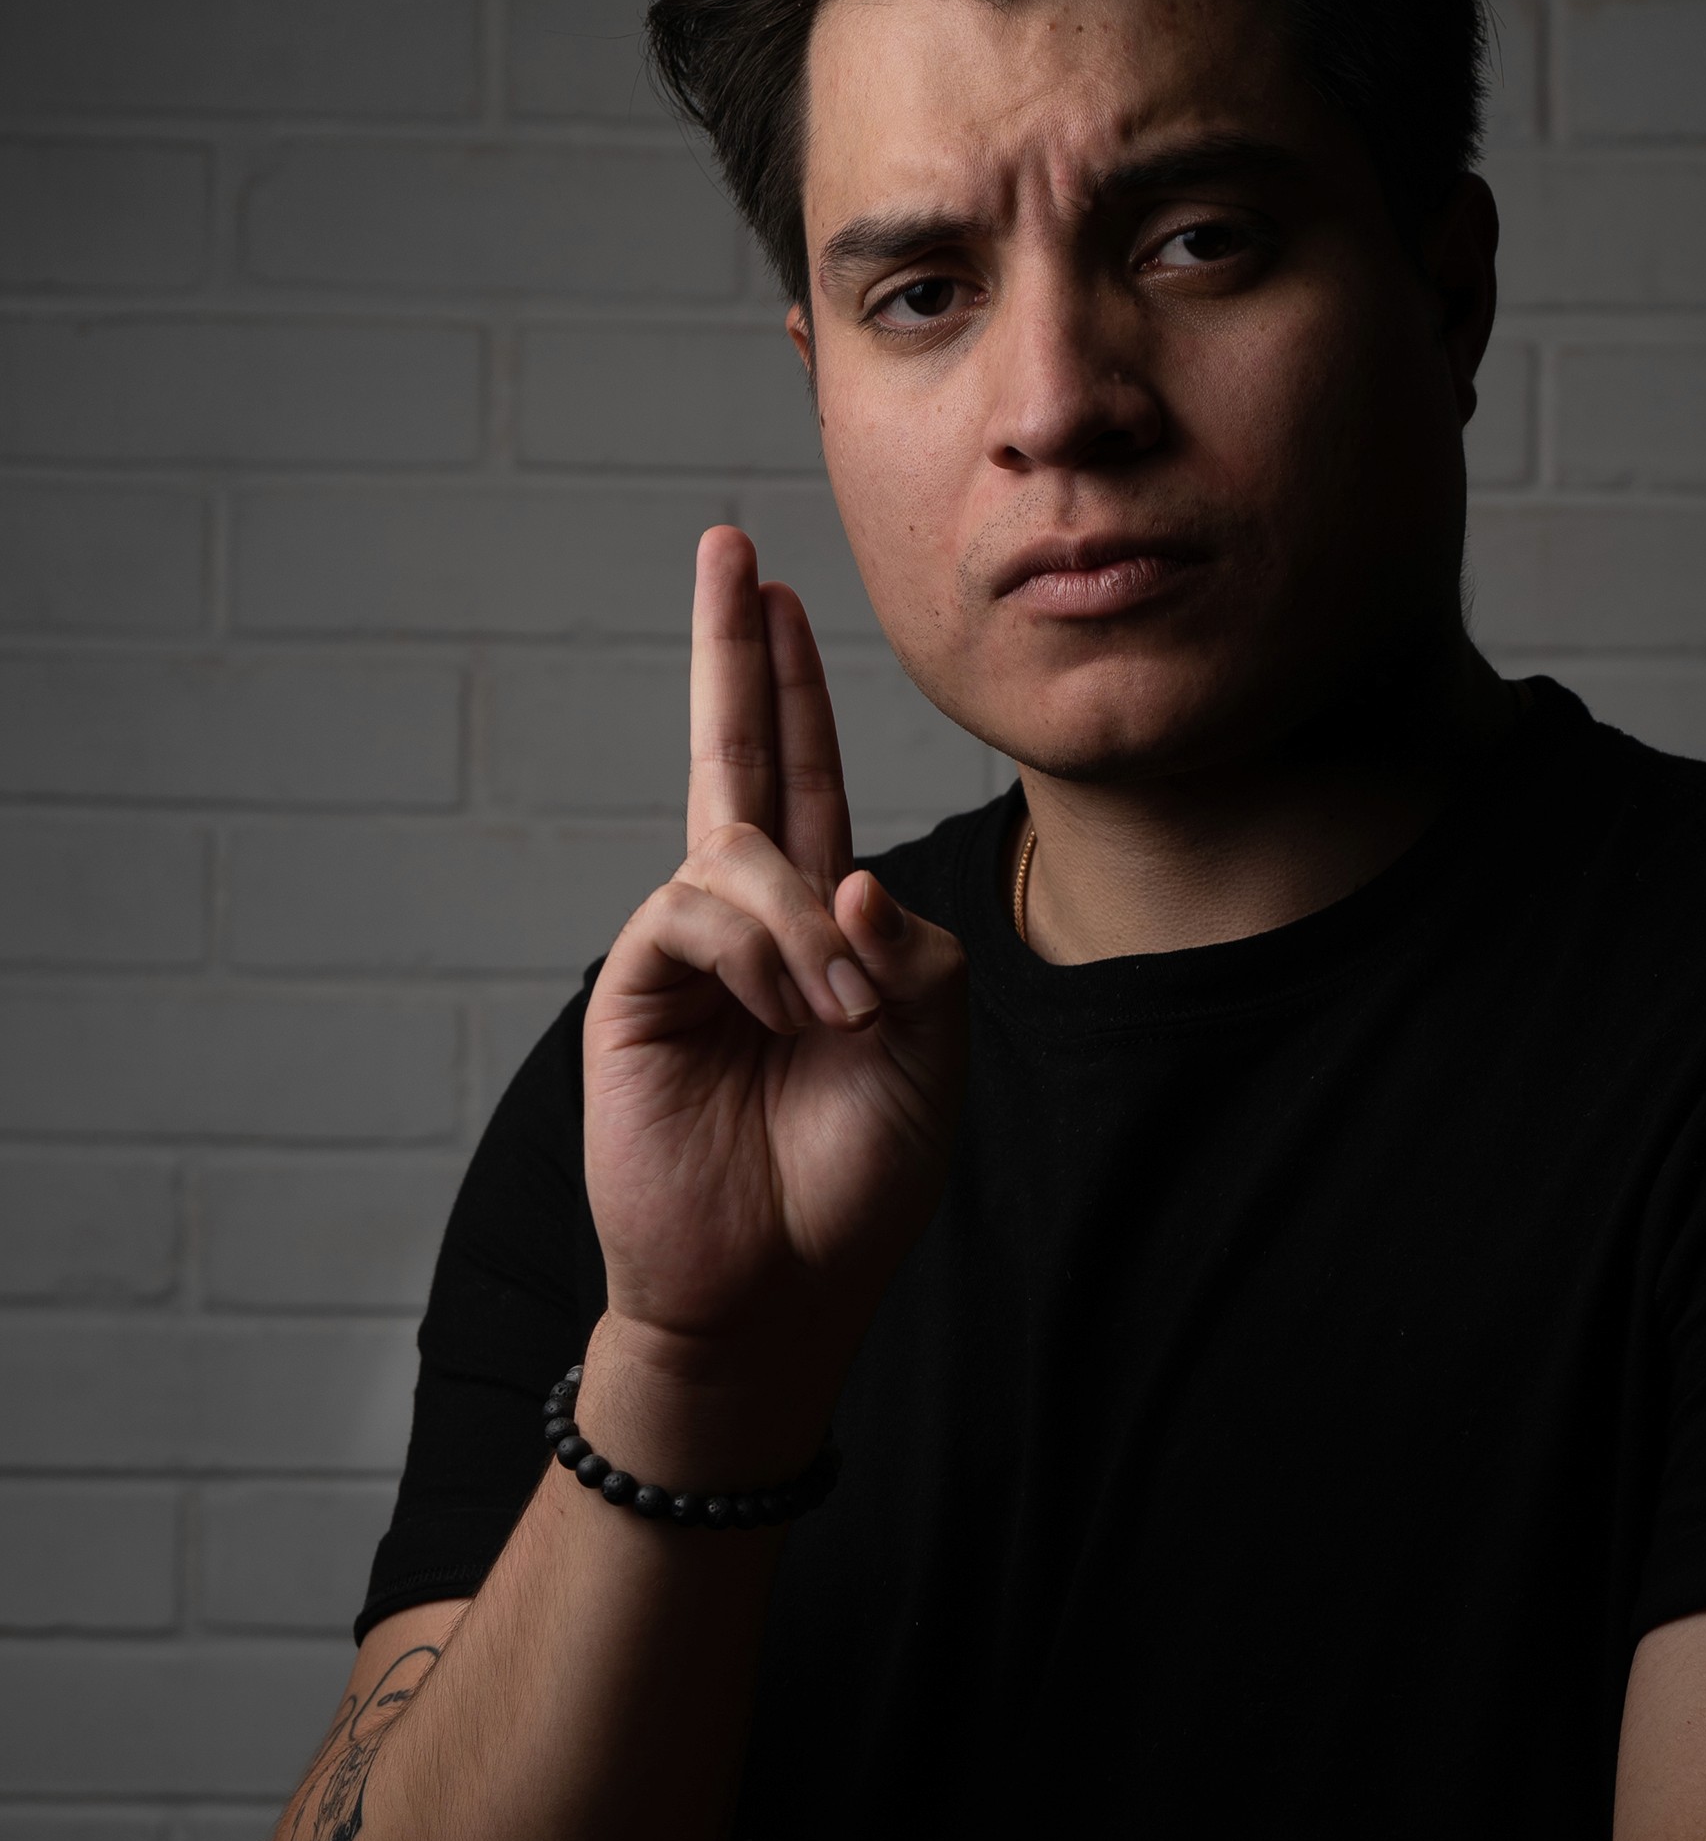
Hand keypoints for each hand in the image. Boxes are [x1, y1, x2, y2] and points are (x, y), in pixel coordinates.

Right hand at [583, 525, 968, 1407]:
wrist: (775, 1294)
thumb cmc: (851, 1181)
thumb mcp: (931, 1052)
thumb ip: (915, 949)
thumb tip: (849, 877)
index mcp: (818, 927)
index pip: (805, 780)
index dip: (795, 691)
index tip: (781, 597)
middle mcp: (744, 921)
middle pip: (734, 756)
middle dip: (731, 651)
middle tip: (726, 546)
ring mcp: (686, 952)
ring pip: (744, 851)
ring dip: (809, 931)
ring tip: (841, 1022)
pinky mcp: (640, 987)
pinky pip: (700, 911)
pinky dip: (764, 953)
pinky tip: (794, 1016)